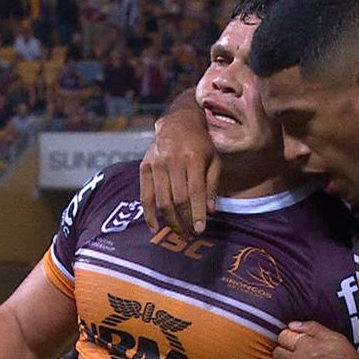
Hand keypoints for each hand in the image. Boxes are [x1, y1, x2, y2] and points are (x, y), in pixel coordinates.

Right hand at [139, 106, 218, 237]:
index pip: (195, 191)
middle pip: (178, 199)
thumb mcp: (214, 160)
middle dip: (185, 221)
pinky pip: (145, 195)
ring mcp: (156, 163)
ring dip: (171, 221)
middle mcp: (172, 160)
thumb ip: (212, 185)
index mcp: (193, 157)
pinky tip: (155, 227)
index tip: (200, 229)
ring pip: (162, 200)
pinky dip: (149, 214)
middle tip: (191, 235)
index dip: (197, 213)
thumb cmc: (201, 145)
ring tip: (180, 233)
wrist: (178, 123)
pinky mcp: (144, 166)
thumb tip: (210, 211)